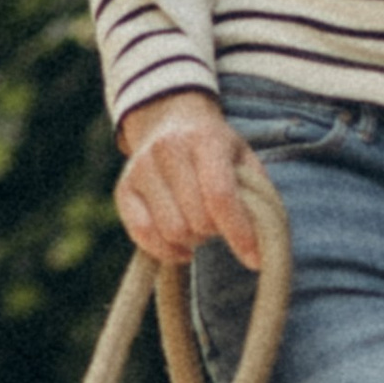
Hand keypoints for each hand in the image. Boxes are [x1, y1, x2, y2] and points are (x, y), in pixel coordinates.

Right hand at [115, 90, 264, 268]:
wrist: (170, 122)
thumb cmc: (217, 150)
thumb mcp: (244, 160)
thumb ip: (257, 198)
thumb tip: (260, 247)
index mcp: (205, 139)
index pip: (220, 195)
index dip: (238, 233)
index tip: (254, 260)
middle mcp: (167, 149)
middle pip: (196, 219)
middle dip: (215, 231)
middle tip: (219, 223)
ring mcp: (140, 168)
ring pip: (171, 231)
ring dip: (192, 240)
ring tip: (199, 226)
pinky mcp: (123, 189)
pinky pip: (142, 235)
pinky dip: (166, 250)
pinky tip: (181, 246)